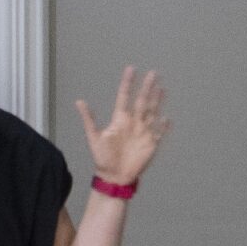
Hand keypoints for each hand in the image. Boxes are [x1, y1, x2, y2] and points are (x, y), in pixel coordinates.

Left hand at [76, 66, 170, 187]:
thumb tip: (79, 101)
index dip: (127, 83)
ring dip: (157, 101)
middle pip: (142, 101)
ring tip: (162, 88)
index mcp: (120, 119)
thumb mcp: (94, 137)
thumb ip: (89, 119)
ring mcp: (143, 132)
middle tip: (153, 73)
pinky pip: (159, 133)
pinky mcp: (150, 144)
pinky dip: (163, 126)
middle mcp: (133, 123)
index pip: (124, 97)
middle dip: (147, 87)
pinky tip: (167, 118)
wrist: (114, 177)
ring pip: (152, 112)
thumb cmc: (103, 158)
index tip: (131, 69)